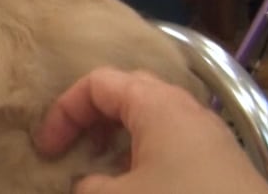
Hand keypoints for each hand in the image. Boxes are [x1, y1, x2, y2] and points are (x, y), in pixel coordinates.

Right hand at [35, 67, 267, 193]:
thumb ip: (91, 186)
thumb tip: (87, 184)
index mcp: (156, 104)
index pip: (97, 83)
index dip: (64, 112)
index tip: (47, 150)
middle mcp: (184, 109)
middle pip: (127, 93)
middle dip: (93, 117)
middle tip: (74, 147)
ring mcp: (207, 136)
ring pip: (152, 120)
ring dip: (119, 139)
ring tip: (102, 171)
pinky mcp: (221, 164)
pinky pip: (172, 144)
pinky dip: (145, 156)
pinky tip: (138, 186)